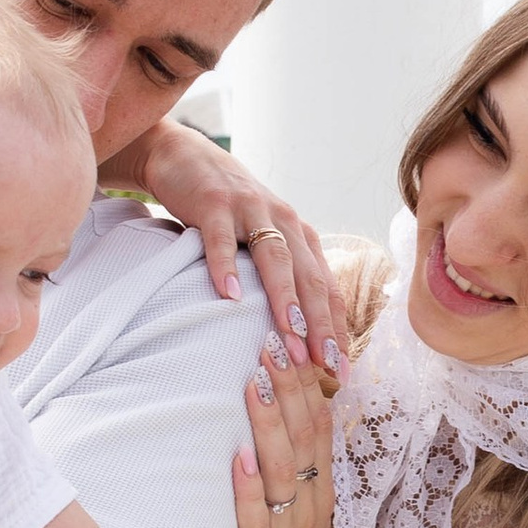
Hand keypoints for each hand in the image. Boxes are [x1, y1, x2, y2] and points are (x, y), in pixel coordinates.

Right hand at [107, 120, 346, 380]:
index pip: (326, 287)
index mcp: (300, 235)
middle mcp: (284, 221)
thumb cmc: (227, 210)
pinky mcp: (215, 204)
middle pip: (309, 277)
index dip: (335, 328)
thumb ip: (282, 275)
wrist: (186, 158)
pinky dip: (227, 267)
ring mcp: (250, 210)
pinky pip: (222, 240)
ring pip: (275, 259)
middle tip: (324, 365)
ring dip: (284, 301)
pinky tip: (230, 295)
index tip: (341, 370)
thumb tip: (300, 332)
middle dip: (319, 324)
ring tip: (290, 337)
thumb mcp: (262, 240)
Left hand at [209, 341, 336, 527]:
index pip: (318, 427)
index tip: (292, 339)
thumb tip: (268, 422)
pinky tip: (238, 454)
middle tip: (273, 338)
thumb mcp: (285, 522)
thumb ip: (283, 477)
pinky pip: (257, 518)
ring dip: (269, 421)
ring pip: (284, 468)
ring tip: (255, 378)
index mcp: (318, 498)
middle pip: (305, 437)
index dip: (307, 383)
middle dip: (290, 386)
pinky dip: (249, 486)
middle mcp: (311, 512)